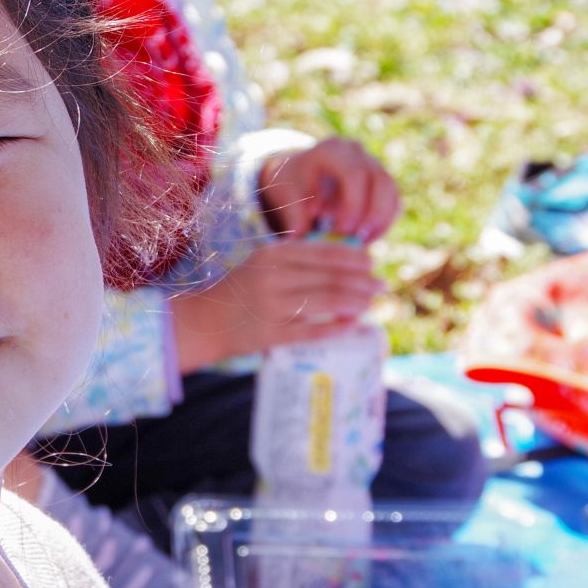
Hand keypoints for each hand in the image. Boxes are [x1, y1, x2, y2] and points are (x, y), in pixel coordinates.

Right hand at [170, 241, 382, 371]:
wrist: (206, 320)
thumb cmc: (243, 290)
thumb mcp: (265, 263)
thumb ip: (298, 259)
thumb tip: (348, 261)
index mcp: (273, 254)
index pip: (323, 253)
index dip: (352, 258)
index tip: (371, 264)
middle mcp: (273, 277)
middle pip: (330, 278)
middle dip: (362, 282)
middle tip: (380, 286)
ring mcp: (273, 306)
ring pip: (327, 301)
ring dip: (355, 302)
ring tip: (370, 303)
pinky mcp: (273, 334)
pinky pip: (314, 330)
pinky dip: (338, 327)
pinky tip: (353, 324)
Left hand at [258, 137, 398, 240]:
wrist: (299, 174)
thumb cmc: (292, 184)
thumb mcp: (286, 196)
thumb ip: (294, 217)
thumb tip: (300, 240)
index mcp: (331, 150)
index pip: (354, 174)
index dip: (353, 204)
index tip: (341, 230)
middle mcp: (357, 153)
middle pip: (380, 180)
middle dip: (373, 214)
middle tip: (358, 240)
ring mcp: (372, 165)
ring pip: (391, 192)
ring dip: (380, 221)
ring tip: (361, 243)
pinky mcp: (380, 182)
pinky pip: (393, 203)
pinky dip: (383, 223)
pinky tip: (366, 240)